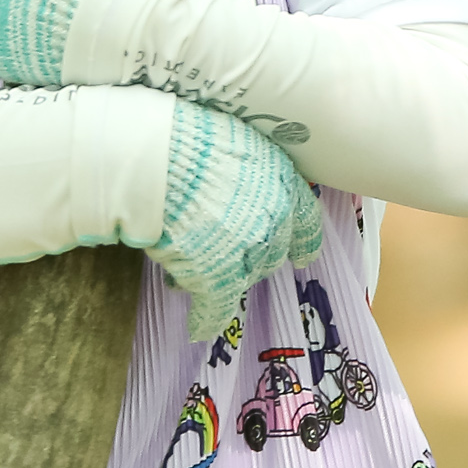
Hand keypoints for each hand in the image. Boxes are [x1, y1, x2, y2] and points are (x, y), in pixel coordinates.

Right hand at [153, 99, 321, 341]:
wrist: (162, 158)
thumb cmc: (191, 138)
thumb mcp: (232, 140)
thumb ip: (244, 167)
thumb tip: (230, 182)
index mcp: (282, 181)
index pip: (305, 219)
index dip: (302, 240)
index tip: (302, 256)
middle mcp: (274, 218)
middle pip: (271, 251)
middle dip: (249, 255)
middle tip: (221, 254)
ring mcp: (248, 249)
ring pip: (242, 277)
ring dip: (222, 276)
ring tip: (188, 274)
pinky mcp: (217, 276)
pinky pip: (215, 307)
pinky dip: (206, 319)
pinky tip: (197, 330)